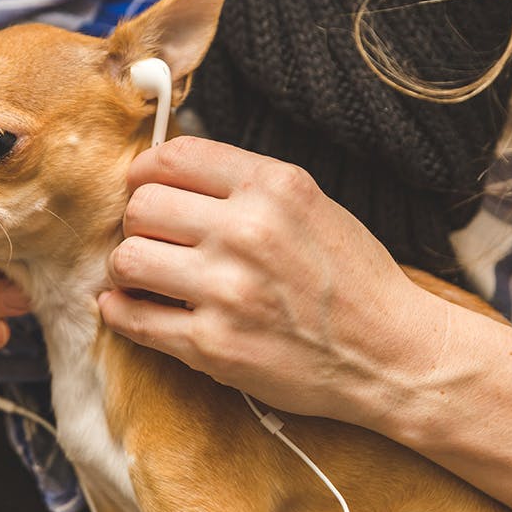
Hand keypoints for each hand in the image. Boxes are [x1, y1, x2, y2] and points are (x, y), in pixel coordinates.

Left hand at [97, 137, 433, 422]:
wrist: (392, 354)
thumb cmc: (351, 280)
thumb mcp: (312, 204)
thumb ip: (246, 185)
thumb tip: (169, 174)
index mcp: (274, 187)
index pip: (173, 157)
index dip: (144, 172)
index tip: (142, 187)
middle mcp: (248, 231)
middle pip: (141, 206)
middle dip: (137, 223)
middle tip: (151, 239)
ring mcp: (227, 290)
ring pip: (128, 259)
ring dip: (127, 268)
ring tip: (144, 276)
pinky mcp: (212, 345)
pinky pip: (132, 318)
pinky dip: (120, 311)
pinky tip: (128, 307)